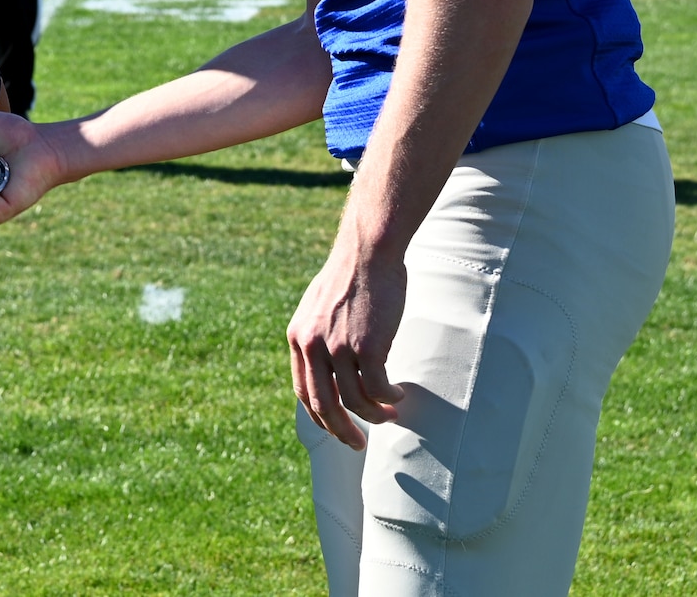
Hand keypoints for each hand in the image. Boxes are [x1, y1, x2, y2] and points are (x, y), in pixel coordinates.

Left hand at [288, 223, 408, 450]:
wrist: (367, 251)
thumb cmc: (351, 276)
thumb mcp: (319, 308)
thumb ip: (318, 336)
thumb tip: (329, 365)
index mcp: (298, 338)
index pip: (304, 391)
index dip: (320, 416)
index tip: (336, 428)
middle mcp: (312, 346)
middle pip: (324, 406)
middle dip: (342, 431)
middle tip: (357, 445)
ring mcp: (339, 348)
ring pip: (355, 401)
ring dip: (374, 416)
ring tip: (389, 415)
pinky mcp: (367, 347)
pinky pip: (378, 388)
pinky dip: (388, 398)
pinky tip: (398, 395)